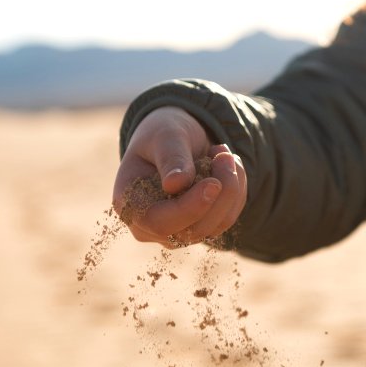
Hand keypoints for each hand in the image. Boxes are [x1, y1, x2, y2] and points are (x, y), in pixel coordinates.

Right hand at [113, 106, 247, 247]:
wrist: (175, 140)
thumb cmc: (162, 134)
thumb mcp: (165, 135)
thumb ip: (170, 157)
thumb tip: (175, 185)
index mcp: (130, 204)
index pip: (158, 222)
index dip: (189, 208)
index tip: (214, 183)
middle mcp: (149, 226)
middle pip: (192, 229)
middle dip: (219, 193)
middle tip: (224, 153)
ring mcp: (176, 232)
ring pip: (216, 225)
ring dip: (231, 188)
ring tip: (223, 154)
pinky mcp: (199, 229)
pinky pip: (228, 218)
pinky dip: (235, 191)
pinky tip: (226, 168)